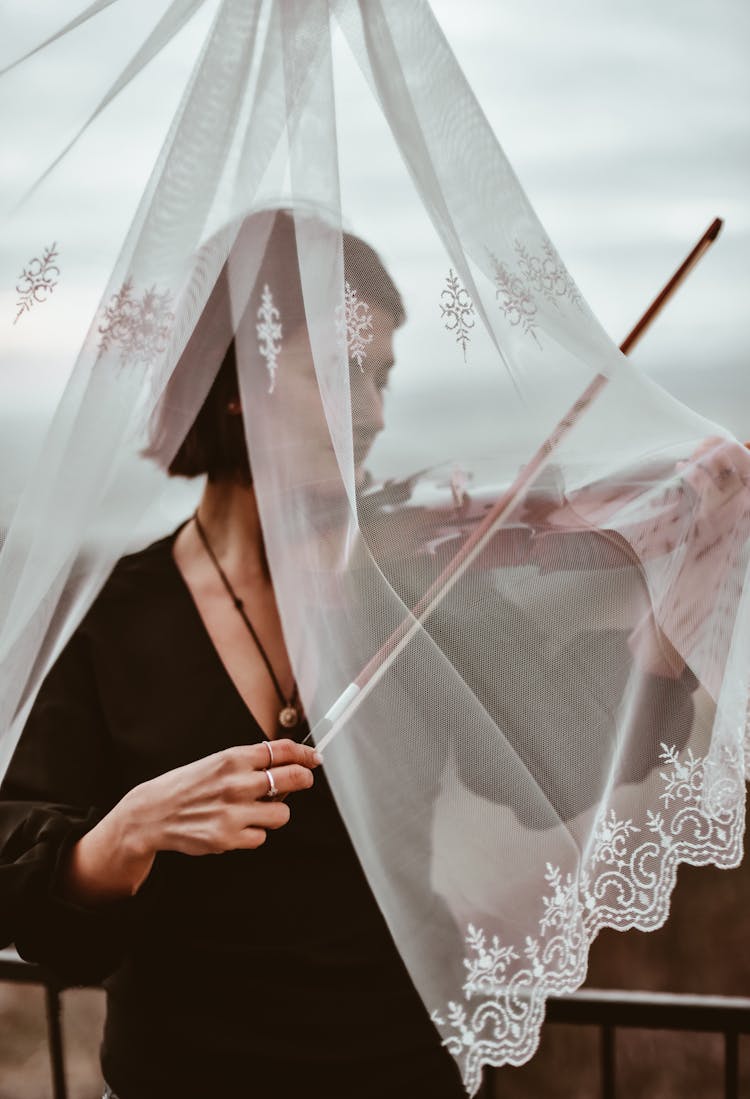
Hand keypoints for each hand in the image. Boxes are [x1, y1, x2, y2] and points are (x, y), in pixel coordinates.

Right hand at [62, 740, 321, 904]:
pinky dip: (253, 833)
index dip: (304, 754)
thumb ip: (248, 763)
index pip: (281, 750)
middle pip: (292, 779)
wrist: (152, 813)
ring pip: (282, 815)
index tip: (314, 758)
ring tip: (256, 811)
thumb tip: (286, 764)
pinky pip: (261, 837)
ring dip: (275, 813)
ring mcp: (234, 812)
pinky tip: (235, 827)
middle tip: (303, 780)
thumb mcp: (215, 763)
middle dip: (303, 779)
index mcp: (233, 758)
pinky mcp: (228, 838)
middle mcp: (236, 783)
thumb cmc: (187, 786)